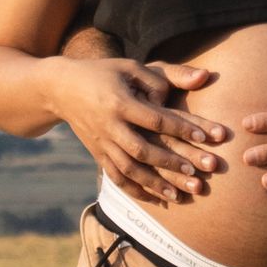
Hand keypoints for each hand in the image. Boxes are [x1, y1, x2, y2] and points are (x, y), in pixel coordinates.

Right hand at [53, 58, 228, 205]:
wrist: (61, 89)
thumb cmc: (104, 73)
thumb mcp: (132, 66)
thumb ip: (167, 75)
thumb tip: (203, 78)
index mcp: (120, 102)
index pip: (155, 119)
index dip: (182, 129)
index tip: (206, 137)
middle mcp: (109, 126)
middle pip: (143, 150)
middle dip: (171, 163)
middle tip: (198, 172)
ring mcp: (102, 143)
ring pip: (129, 170)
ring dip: (156, 184)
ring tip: (181, 194)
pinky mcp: (97, 154)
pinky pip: (116, 177)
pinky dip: (136, 190)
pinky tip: (156, 199)